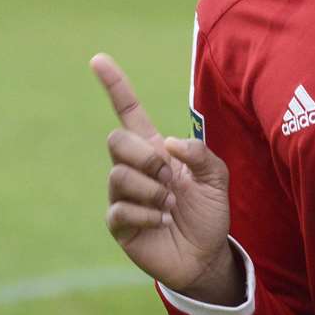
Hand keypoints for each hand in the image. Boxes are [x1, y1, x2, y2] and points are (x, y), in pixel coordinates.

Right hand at [91, 53, 239, 301]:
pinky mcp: (118, 223)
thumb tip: (166, 144)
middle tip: (170, 179)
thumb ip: (199, 153)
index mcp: (155, 149)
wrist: (206, 255)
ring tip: (170, 207)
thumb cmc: (208, 212)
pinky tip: (162, 224)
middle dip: (146, 156)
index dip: (115, 85)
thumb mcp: (217, 177)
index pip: (128, 111)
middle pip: (115, 139)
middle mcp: (133, 168)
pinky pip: (121, 209)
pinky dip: (148, 215)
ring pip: (119, 175)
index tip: (98, 59)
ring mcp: (122, 195)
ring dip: (153, 191)